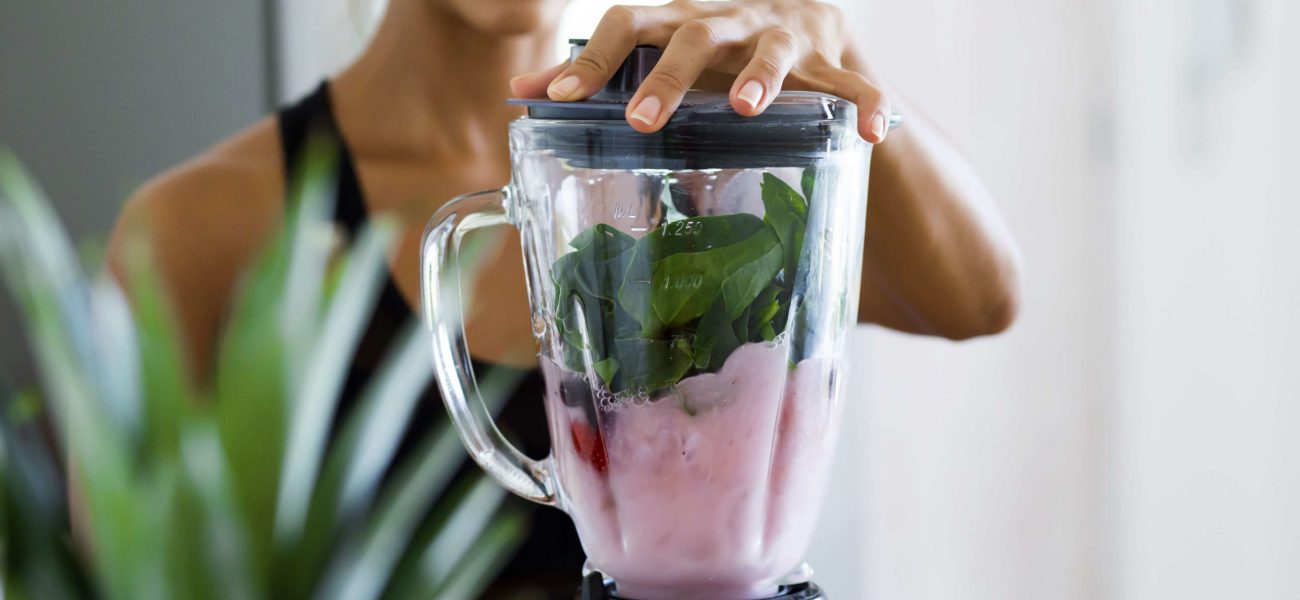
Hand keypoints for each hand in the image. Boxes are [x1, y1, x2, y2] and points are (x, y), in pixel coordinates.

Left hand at [510, 0, 891, 142]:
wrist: (801, 13)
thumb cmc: (711, 46)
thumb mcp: (657, 51)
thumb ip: (598, 73)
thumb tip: (518, 94)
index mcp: (676, 21)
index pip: (625, 25)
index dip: (591, 60)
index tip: (557, 99)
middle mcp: (725, 21)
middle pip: (692, 35)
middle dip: (667, 77)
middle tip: (644, 121)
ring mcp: (780, 35)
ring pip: (772, 49)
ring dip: (761, 76)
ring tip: (747, 108)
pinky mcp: (830, 57)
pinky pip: (853, 81)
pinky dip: (867, 103)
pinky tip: (875, 133)